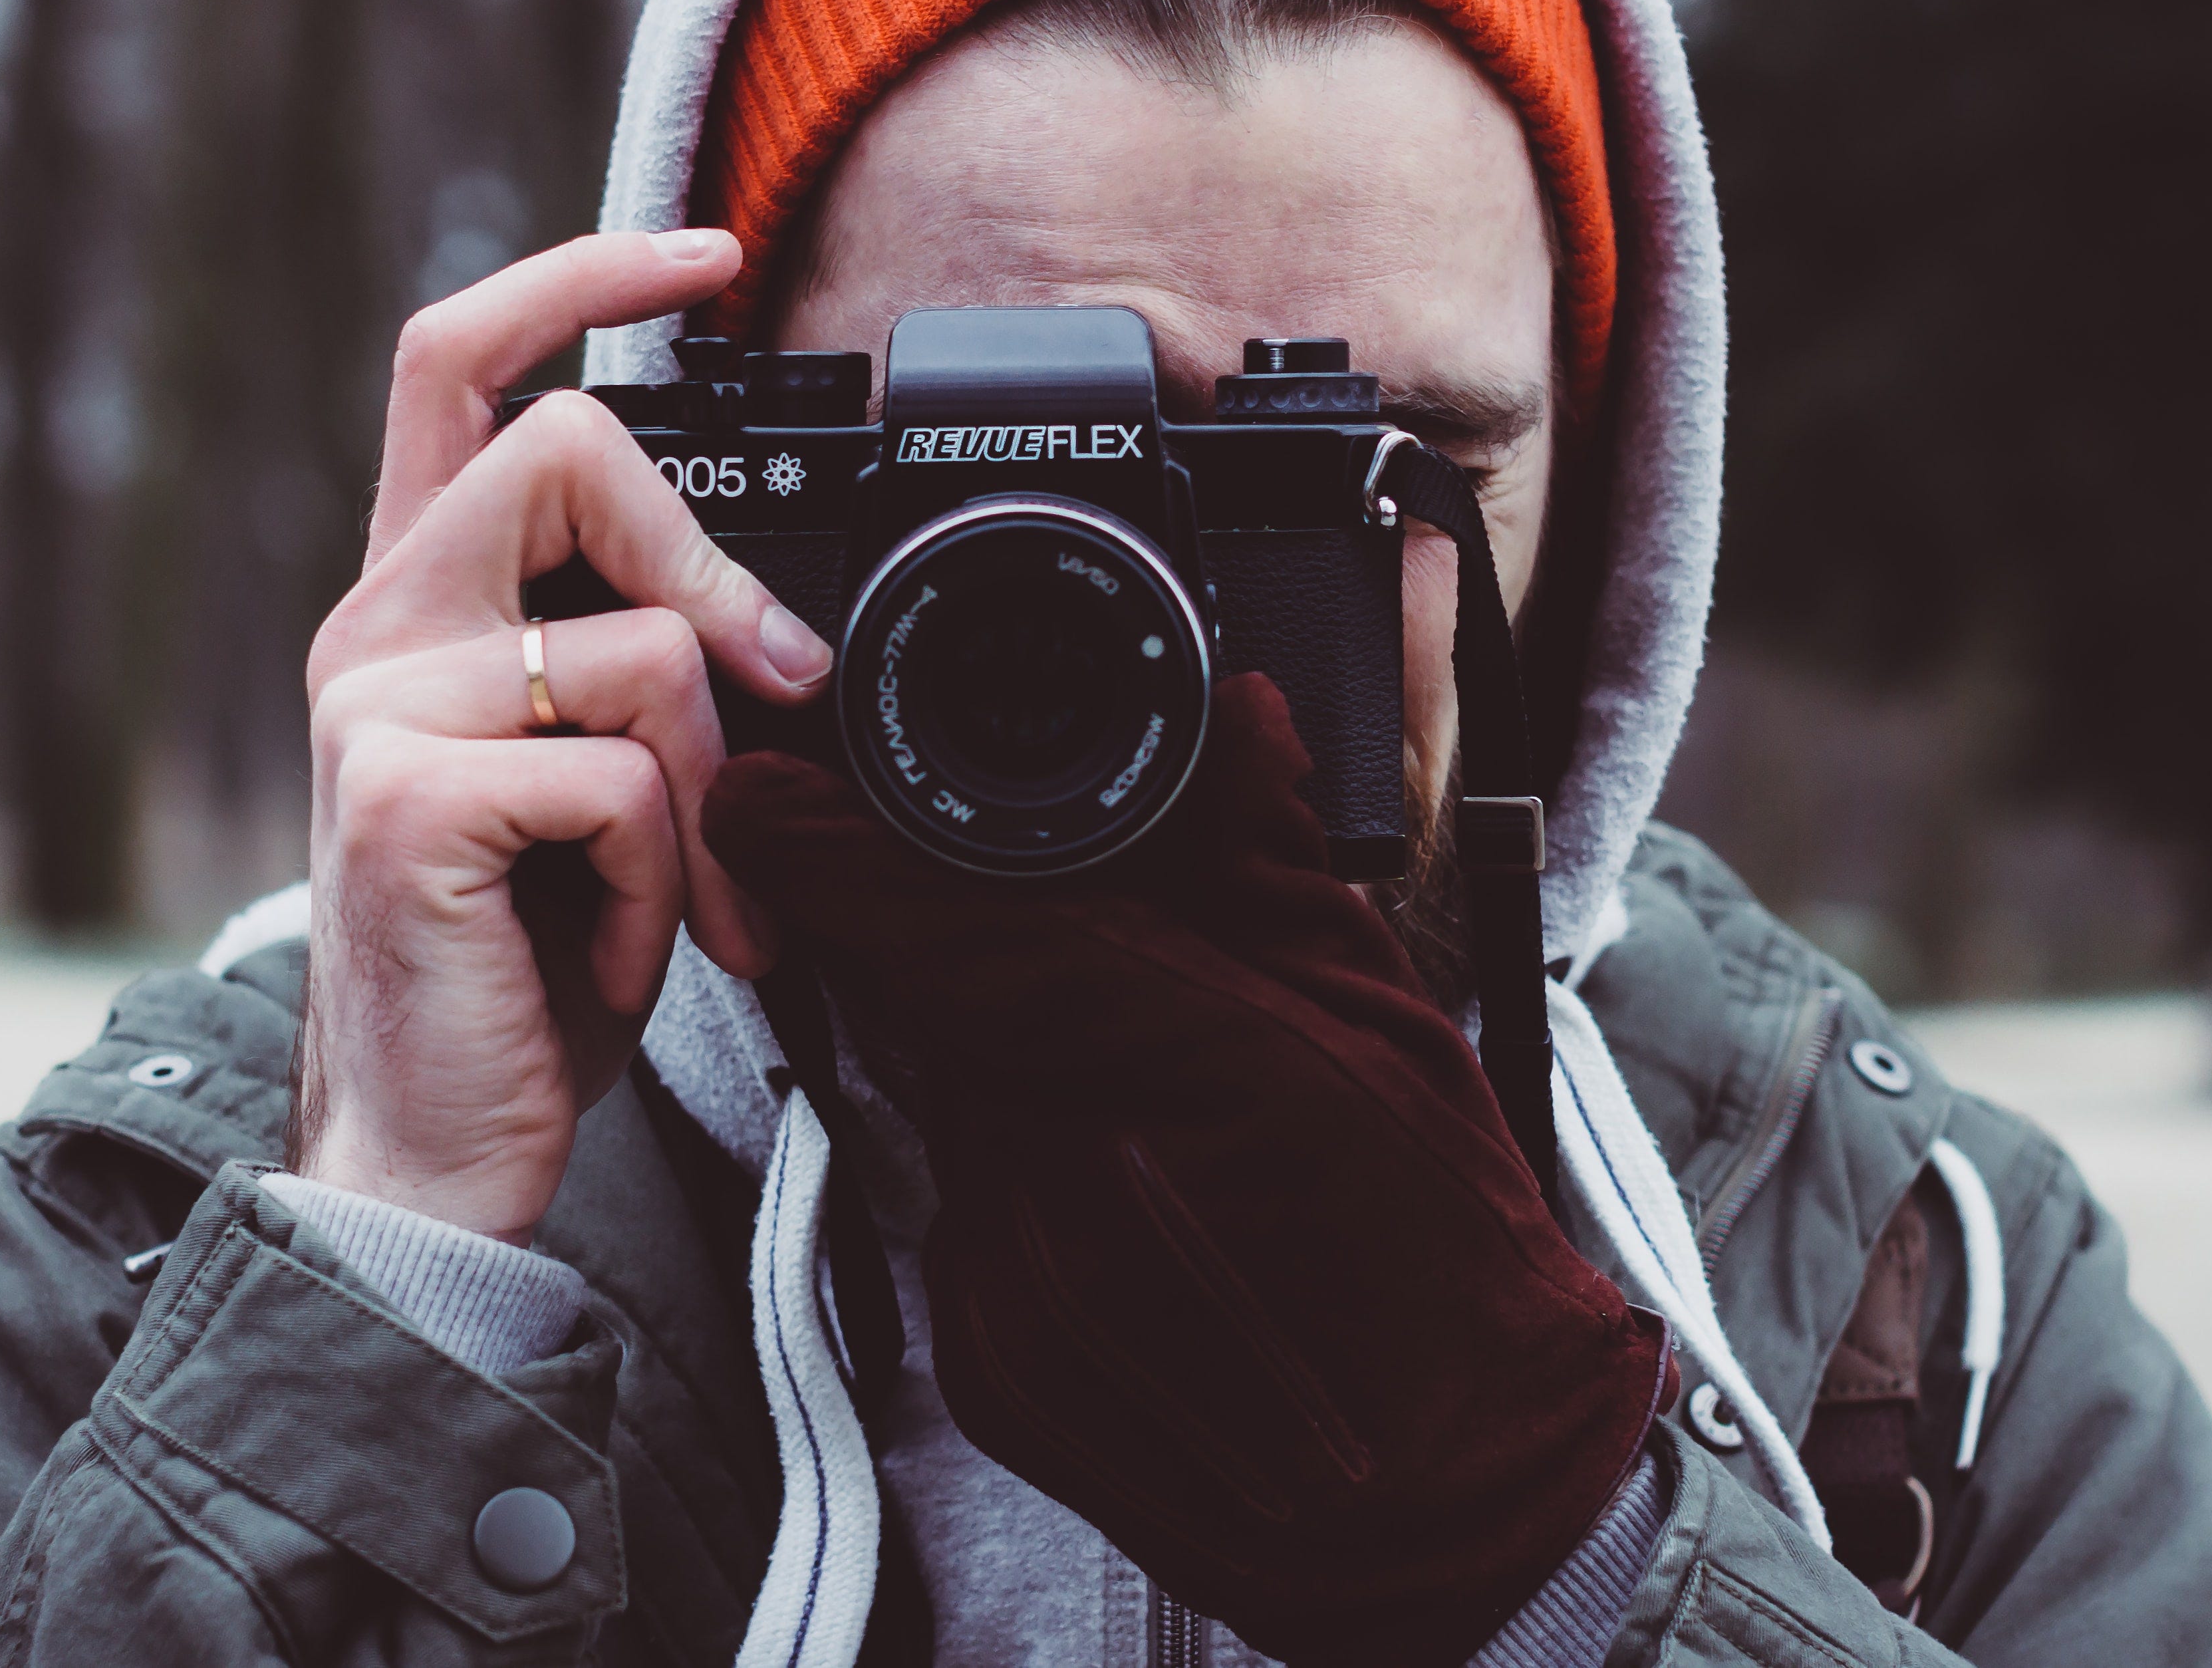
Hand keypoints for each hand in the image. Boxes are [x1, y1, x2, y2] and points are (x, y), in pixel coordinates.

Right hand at [294, 227, 832, 1241]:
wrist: (434, 1155)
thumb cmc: (524, 973)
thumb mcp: (591, 792)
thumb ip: (634, 673)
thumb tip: (768, 626)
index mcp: (414, 605)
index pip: (458, 362)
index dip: (575, 276)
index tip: (702, 250)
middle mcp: (372, 631)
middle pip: (562, 447)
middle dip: (706, 563)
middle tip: (774, 691)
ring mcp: (373, 710)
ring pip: (635, 648)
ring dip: (710, 800)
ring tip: (685, 909)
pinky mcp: (401, 800)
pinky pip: (622, 783)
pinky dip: (666, 886)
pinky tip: (621, 957)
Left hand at [702, 678, 1667, 1667]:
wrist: (1443, 1497)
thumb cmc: (1445, 1255)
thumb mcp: (1387, 1025)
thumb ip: (1273, 866)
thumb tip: (1235, 713)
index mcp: (1194, 1076)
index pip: (969, 940)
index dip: (848, 861)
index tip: (766, 792)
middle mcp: (1079, 1187)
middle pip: (947, 1011)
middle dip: (964, 950)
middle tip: (1044, 939)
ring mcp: (1023, 1290)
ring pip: (956, 1107)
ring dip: (1009, 1068)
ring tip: (1143, 1099)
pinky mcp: (990, 1363)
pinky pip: (969, 1213)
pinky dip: (1024, 1174)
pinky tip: (1124, 1194)